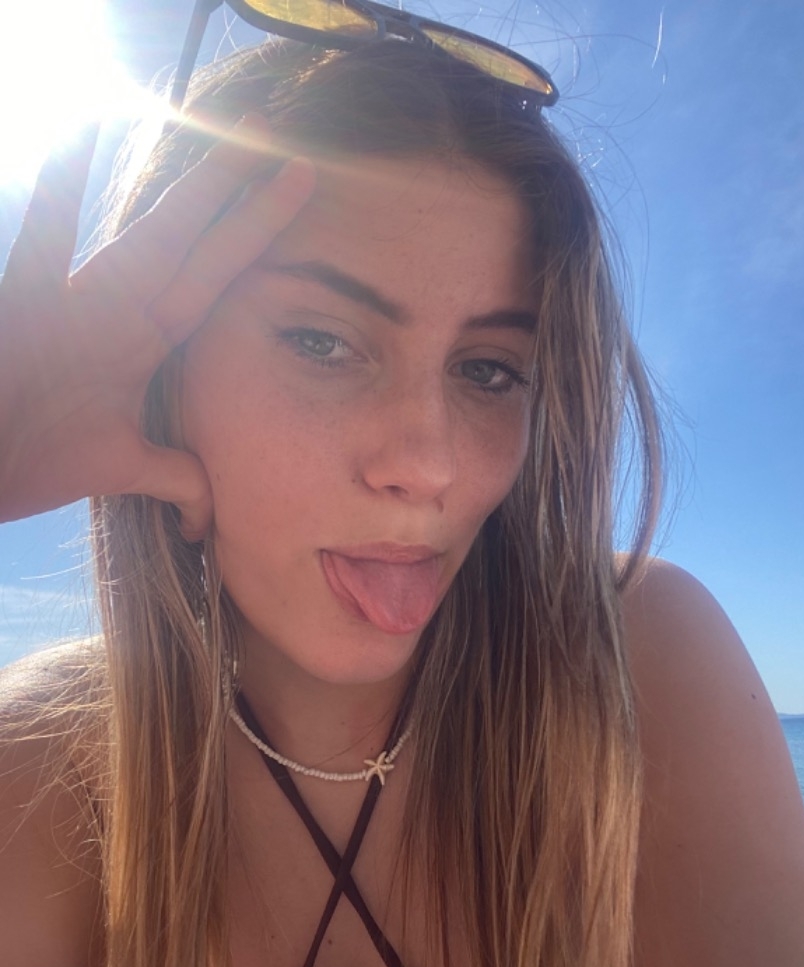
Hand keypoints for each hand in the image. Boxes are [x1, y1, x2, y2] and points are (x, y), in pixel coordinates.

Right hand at [0, 117, 315, 537]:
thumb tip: (210, 515)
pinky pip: (44, 240)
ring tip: (229, 136)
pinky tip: (81, 133)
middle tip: (295, 155)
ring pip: (145, 238)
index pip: (215, 284)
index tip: (296, 200)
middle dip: (244, 207)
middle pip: (197, 250)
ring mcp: (76, 302)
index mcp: (145, 344)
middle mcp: (120, 311)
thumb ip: (173, 473)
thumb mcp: (121, 467)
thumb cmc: (35, 458)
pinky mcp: (24, 303)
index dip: (255, 244)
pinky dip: (59, 191)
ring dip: (189, 196)